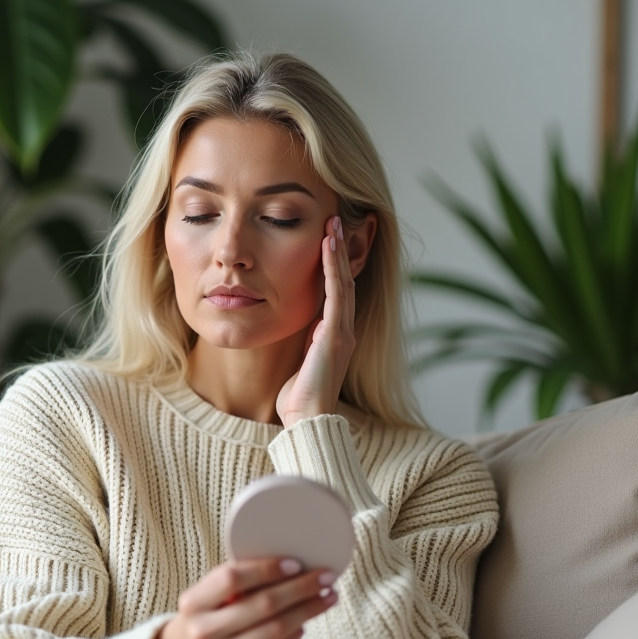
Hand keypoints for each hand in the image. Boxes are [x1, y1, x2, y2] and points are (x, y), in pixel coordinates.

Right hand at [147, 557, 338, 638]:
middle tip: (326, 577)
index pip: (233, 578)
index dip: (267, 569)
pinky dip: (294, 634)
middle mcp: (204, 632)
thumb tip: (288, 565)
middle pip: (264, 606)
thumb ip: (234, 582)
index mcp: (192, 603)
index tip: (296, 562)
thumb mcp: (204, 595)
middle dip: (301, 589)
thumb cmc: (200, 617)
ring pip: (276, 630)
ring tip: (327, 598)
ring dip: (307, 611)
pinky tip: (305, 621)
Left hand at [276, 216, 356, 428]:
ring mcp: (343, 332)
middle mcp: (343, 329)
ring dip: (337, 251)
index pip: (336, 290)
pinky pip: (336, 295)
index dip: (333, 263)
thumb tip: (294, 323)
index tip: (328, 236)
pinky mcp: (337, 336)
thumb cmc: (298, 395)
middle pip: (344, 280)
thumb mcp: (300, 358)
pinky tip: (327, 247)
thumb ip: (303, 340)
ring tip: (334, 224)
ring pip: (342, 282)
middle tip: (336, 219)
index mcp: (334, 333)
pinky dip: (332, 269)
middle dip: (340, 249)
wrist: (306, 419)